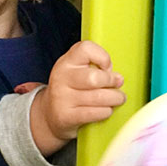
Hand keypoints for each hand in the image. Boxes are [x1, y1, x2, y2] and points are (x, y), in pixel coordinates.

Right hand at [30, 40, 125, 155]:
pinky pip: (95, 113)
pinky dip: (106, 112)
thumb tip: (117, 77)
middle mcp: (61, 78)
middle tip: (117, 85)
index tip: (105, 67)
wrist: (50, 113)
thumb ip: (96, 67)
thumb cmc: (71, 89)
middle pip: (94, 77)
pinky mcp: (66, 116)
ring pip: (99, 97)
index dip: (103, 57)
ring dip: (115, 99)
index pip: (86, 49)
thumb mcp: (77, 71)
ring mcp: (61, 98)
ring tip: (117, 99)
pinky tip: (105, 110)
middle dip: (112, 82)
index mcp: (65, 62)